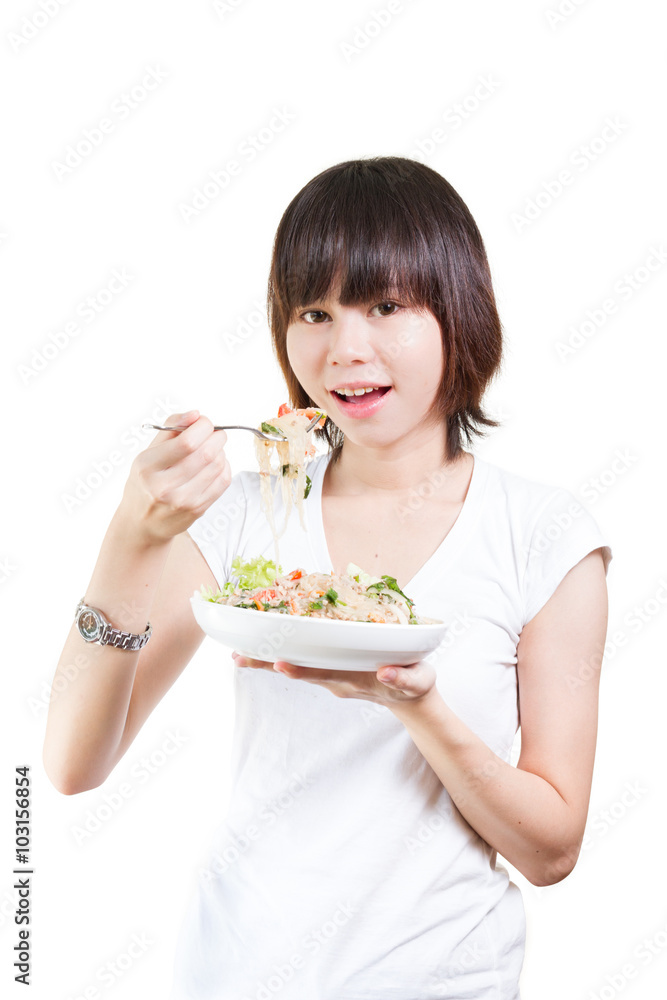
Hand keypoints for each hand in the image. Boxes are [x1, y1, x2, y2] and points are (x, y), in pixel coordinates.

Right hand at [120, 410, 231, 543]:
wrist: (142, 522)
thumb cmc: (146, 481)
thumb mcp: (148, 453)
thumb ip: (171, 428)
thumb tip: (196, 414)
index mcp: (148, 467)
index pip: (187, 442)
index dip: (203, 427)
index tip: (203, 423)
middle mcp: (164, 487)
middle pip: (207, 454)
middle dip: (217, 437)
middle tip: (214, 434)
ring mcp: (183, 501)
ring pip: (218, 466)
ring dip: (220, 451)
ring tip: (211, 449)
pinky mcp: (198, 510)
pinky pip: (223, 481)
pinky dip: (224, 466)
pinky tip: (214, 465)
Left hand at [230, 651, 437, 706]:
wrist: (411, 698)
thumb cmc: (415, 685)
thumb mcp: (418, 681)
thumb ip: (403, 678)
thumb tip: (385, 672)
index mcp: (353, 680)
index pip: (322, 674)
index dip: (301, 670)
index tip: (280, 664)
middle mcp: (336, 679)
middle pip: (298, 670)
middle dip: (268, 664)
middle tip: (238, 658)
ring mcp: (332, 676)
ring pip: (297, 666)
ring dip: (267, 660)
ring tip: (238, 654)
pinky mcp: (331, 669)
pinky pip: (304, 661)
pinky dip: (284, 652)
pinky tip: (263, 646)